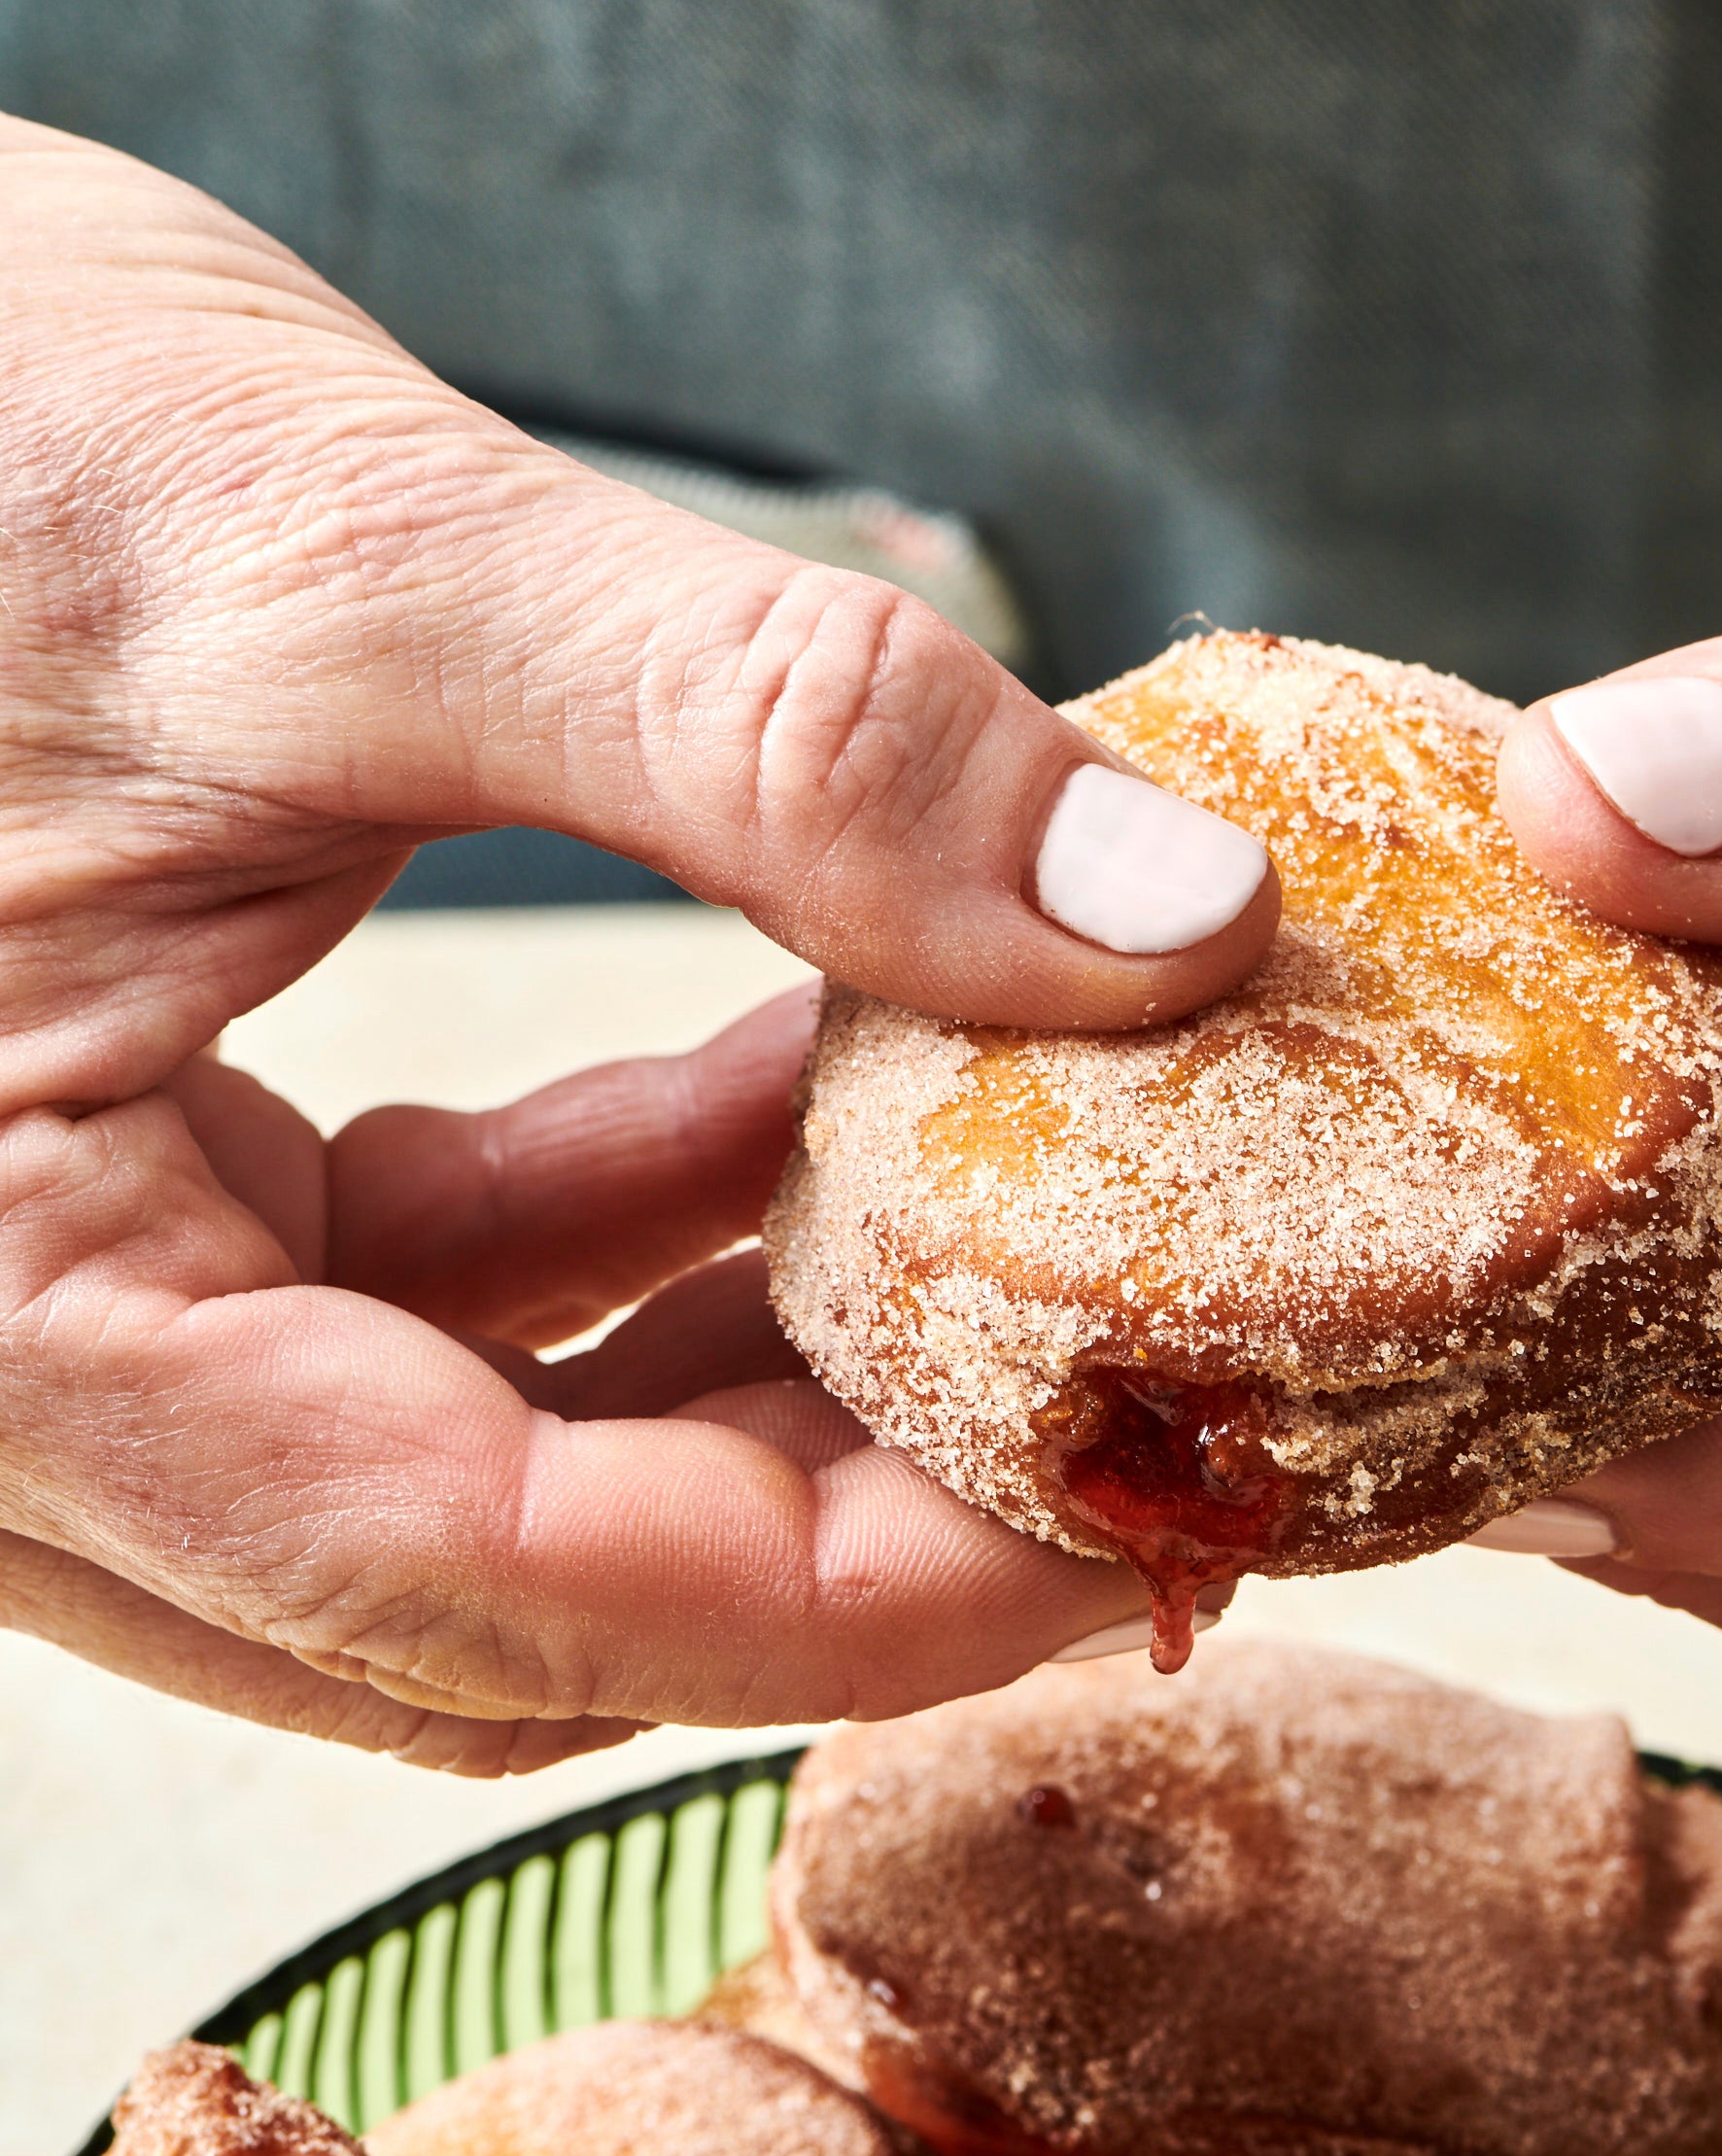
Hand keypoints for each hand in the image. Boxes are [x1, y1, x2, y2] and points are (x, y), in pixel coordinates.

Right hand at [0, 123, 1278, 1765]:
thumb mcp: (343, 557)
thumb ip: (773, 754)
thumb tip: (1175, 921)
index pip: (484, 1594)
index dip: (851, 1599)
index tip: (1141, 1519)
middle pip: (494, 1595)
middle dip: (833, 1524)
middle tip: (1139, 1406)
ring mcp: (42, 1291)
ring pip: (466, 1468)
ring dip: (755, 1373)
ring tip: (1018, 1220)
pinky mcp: (97, 1176)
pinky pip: (409, 1296)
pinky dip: (633, 1223)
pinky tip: (826, 1083)